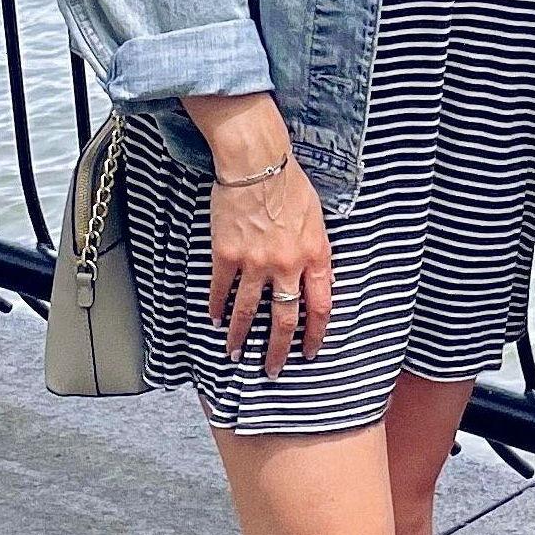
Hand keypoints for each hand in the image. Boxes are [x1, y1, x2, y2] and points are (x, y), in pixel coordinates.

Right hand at [207, 144, 331, 378]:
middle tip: (272, 370)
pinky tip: (214, 320)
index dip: (315, 334)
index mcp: (315, 255)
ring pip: (248, 311)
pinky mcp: (227, 255)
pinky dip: (217, 307)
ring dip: (241, 337)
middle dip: (278, 350)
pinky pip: (221, 289)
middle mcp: (287, 265)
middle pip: (285, 319)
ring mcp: (256, 262)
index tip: (309, 352)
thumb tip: (317, 280)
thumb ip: (316, 252)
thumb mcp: (317, 219)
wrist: (257, 163)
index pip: (320, 306)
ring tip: (236, 354)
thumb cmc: (290, 183)